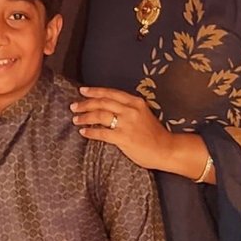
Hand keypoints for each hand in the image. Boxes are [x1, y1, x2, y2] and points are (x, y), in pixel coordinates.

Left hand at [72, 87, 196, 174]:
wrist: (166, 149)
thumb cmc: (154, 134)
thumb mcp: (143, 113)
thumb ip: (128, 109)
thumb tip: (107, 108)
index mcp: (135, 102)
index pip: (110, 93)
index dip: (94, 91)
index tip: (82, 90)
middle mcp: (130, 110)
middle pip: (102, 102)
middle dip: (85, 103)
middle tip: (74, 106)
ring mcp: (127, 123)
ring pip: (100, 115)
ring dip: (85, 116)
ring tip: (76, 119)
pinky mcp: (123, 137)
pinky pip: (102, 133)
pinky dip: (90, 132)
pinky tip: (83, 132)